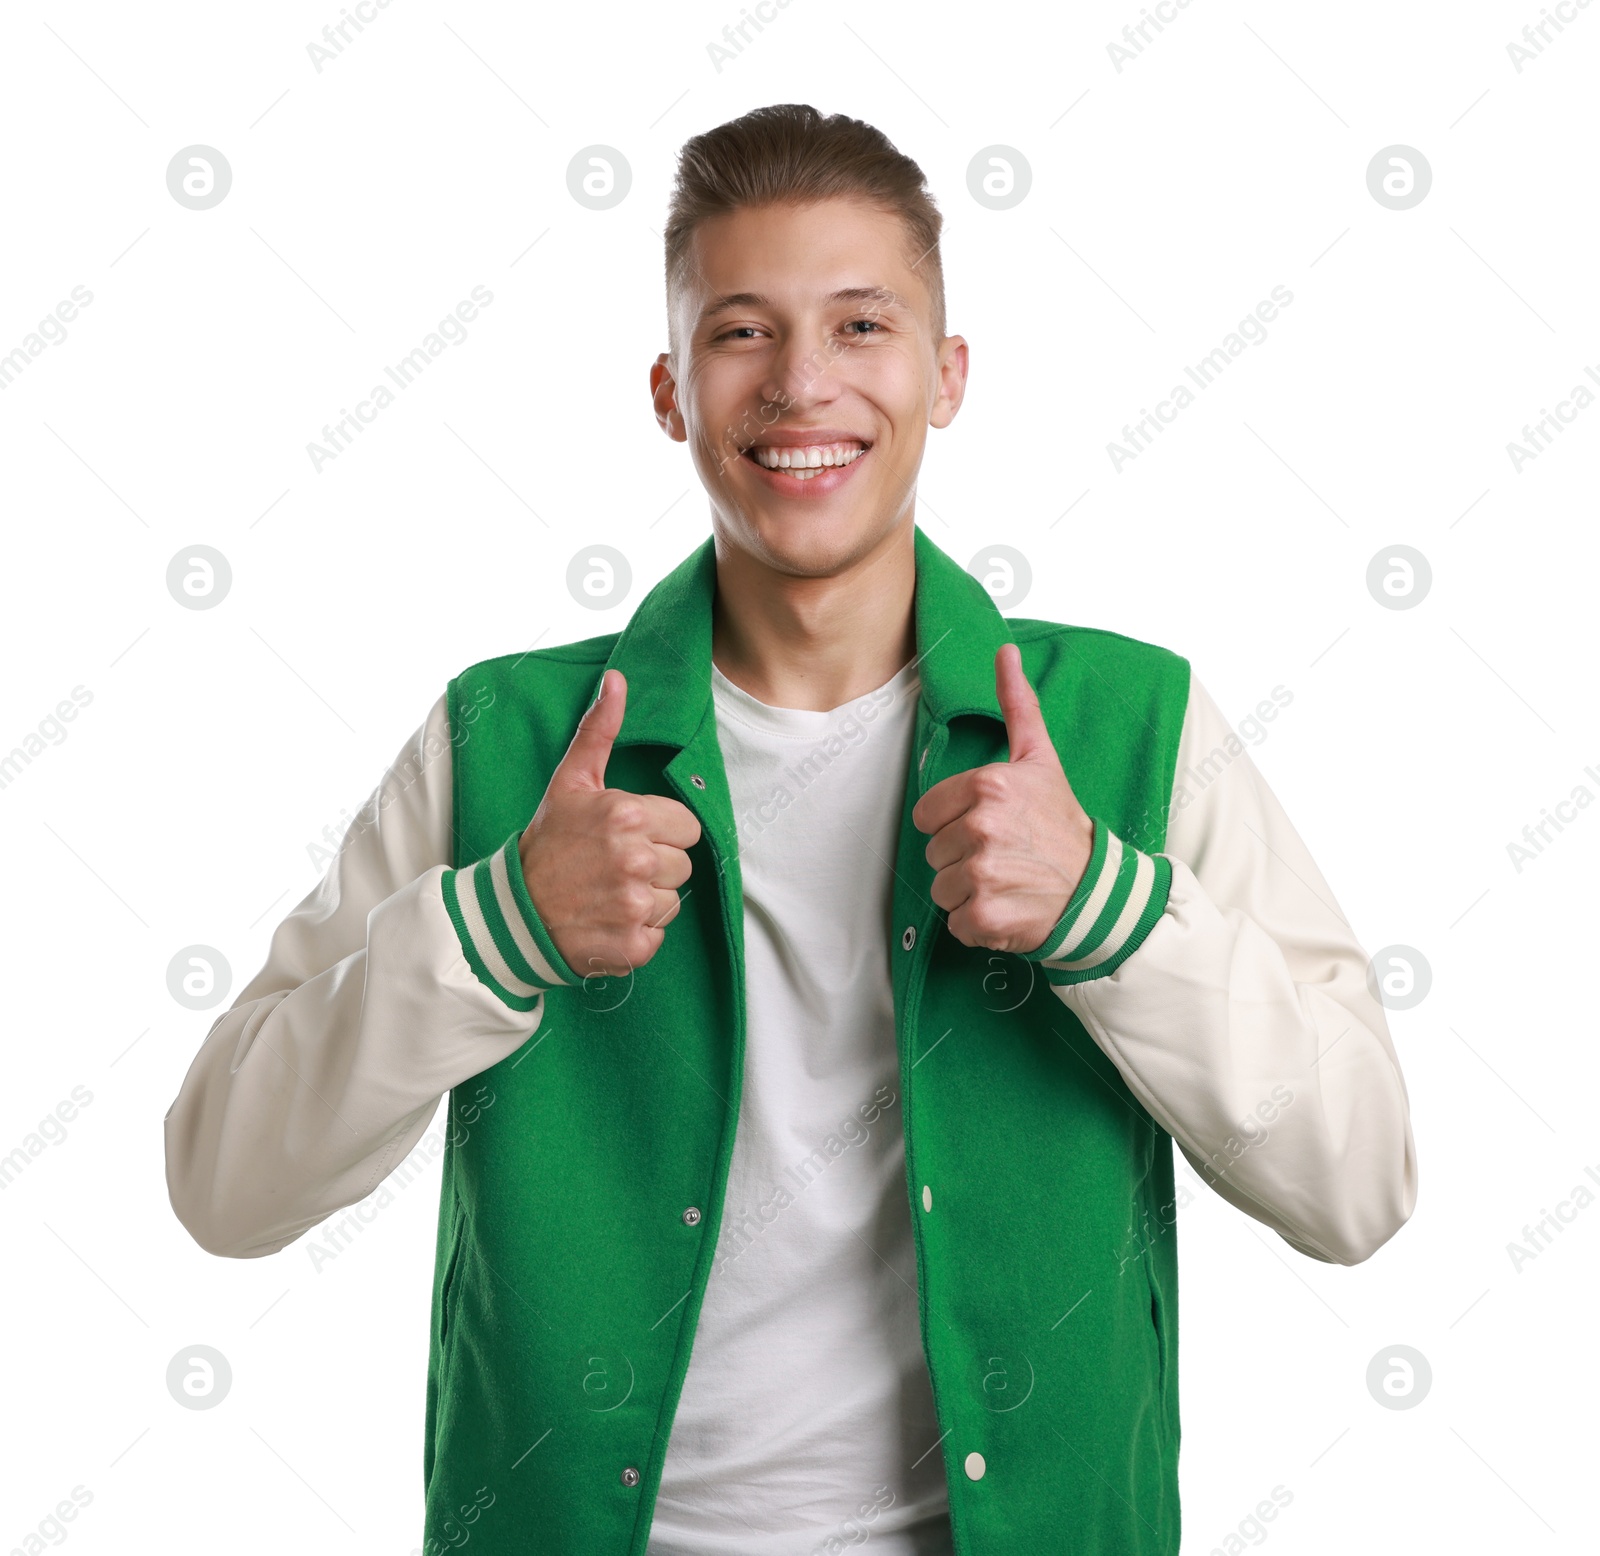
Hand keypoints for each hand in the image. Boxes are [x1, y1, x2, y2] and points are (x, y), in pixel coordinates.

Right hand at [518, 669, 701, 978]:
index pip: (687, 827)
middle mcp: (634, 861)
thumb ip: (600, 731)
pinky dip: (637, 935)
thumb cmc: (547, 843)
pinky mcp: (632, 945)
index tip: (628, 838)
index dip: (661, 833)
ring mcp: (633, 906)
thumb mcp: (570, 782)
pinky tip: (606, 921)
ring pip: (673, 902)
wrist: (511, 911)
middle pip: (683, 866)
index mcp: (626, 816)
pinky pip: (659, 937)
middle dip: (655, 867)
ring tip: (608, 894)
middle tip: (613, 868)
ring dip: (647, 902)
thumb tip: (617, 679)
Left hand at [911, 643, 1094, 952]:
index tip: (989, 827)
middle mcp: (981, 828)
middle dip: (962, 858)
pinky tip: (1007, 908)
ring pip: (940, 888)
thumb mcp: (1040, 760)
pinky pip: (954, 922)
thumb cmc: (1063, 825)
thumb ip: (1016, 705)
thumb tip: (1005, 652)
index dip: (953, 823)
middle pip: (933, 852)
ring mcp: (983, 874)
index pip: (927, 814)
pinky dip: (976, 924)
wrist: (1099, 890)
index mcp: (988, 786)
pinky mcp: (984, 916)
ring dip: (967, 892)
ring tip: (1006, 882)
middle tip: (1004, 856)